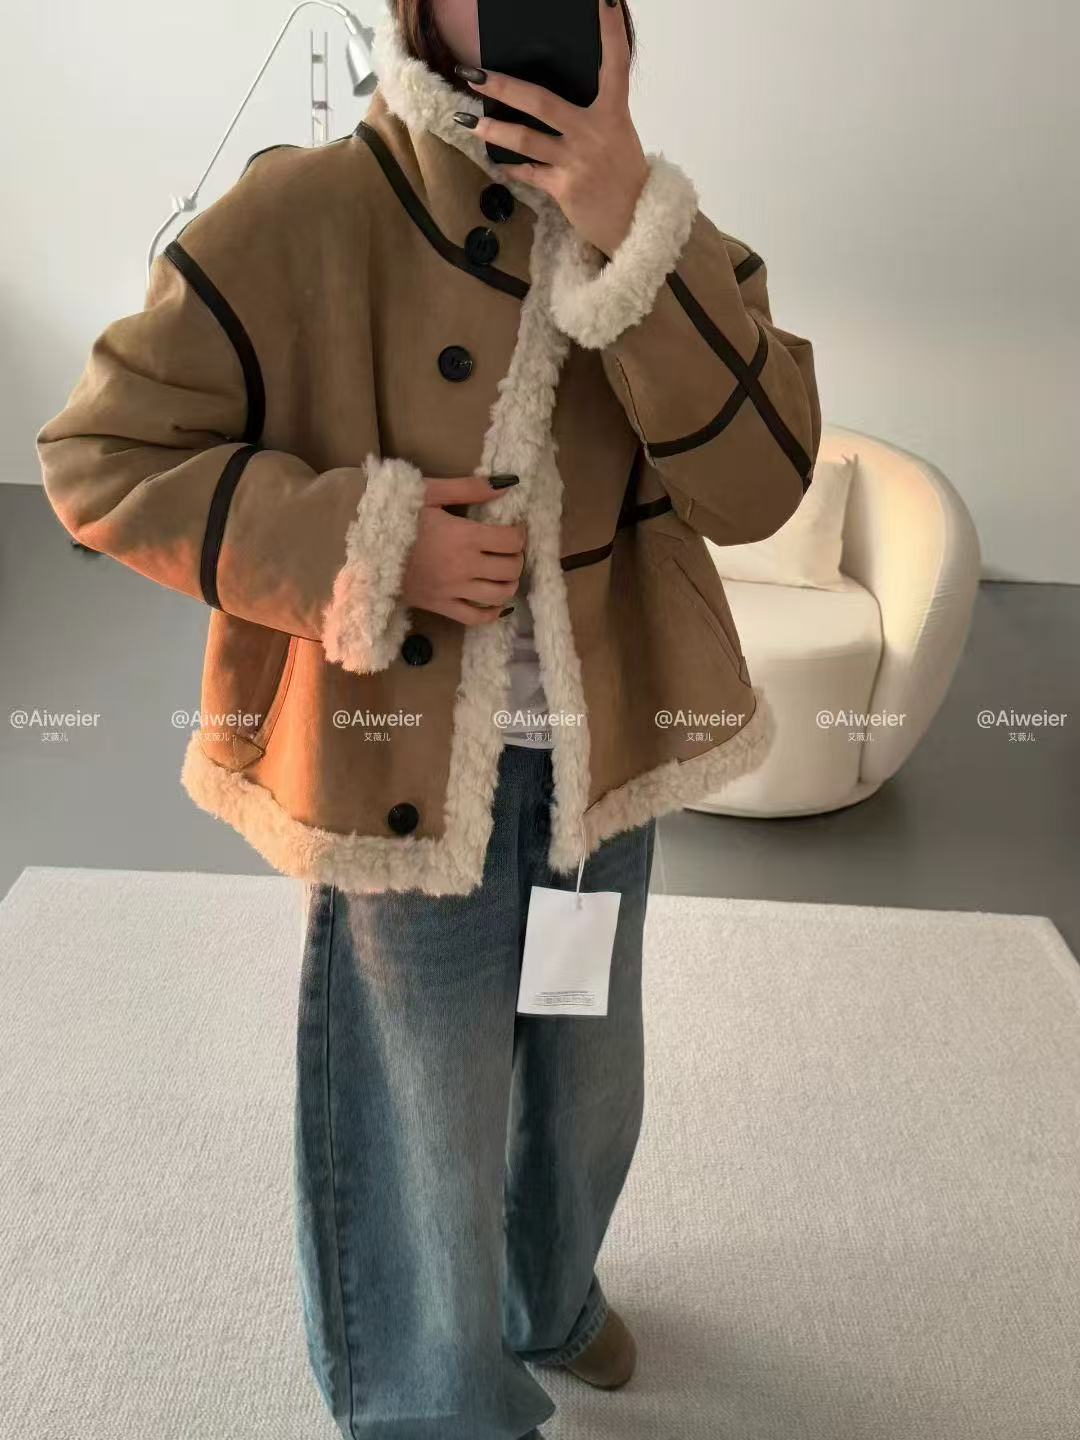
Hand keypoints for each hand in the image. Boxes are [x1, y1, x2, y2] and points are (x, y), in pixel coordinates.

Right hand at [401, 475, 525, 625]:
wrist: (361, 545)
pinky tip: (496, 604)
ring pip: (499, 595)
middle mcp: (464, 566)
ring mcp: (453, 590)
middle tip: (508, 550)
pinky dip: (492, 614)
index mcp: (464, 536)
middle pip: (510, 569)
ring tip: (504, 574)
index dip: (519, 534)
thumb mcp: (430, 492)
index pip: (511, 540)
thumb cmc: (394, 515)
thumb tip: (506, 485)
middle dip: (516, 558)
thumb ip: (469, 488)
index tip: (513, 529)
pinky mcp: (440, 607)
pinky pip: (475, 618)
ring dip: (510, 585)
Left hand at [457, 0, 648, 257]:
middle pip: (542, 101)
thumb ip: (591, 117)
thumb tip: (551, 103)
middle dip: (503, 86)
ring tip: (466, 121)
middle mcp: (594, 132)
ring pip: (527, 139)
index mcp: (613, 114)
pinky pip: (530, 173)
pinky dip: (512, 167)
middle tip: (472, 74)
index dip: (610, 31)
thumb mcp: (616, 138)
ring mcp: (577, 161)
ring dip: (494, 129)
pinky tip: (496, 161)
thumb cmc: (623, 178)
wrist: (635, 225)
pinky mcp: (565, 189)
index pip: (616, 64)